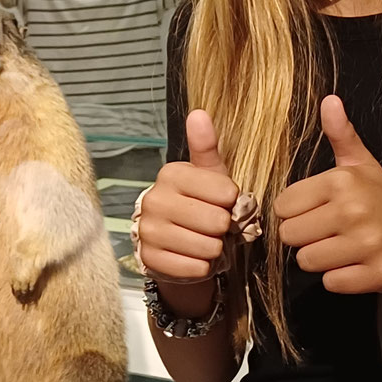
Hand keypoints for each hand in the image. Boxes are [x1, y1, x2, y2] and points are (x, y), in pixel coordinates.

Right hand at [133, 112, 249, 284]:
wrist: (175, 244)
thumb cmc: (199, 204)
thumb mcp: (209, 175)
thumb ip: (207, 146)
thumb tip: (199, 113)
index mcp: (171, 174)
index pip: (226, 192)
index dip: (232, 202)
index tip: (223, 202)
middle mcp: (155, 200)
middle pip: (217, 222)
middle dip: (224, 228)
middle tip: (214, 226)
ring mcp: (149, 231)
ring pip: (208, 247)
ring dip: (215, 249)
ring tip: (205, 241)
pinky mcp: (150, 259)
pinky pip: (195, 268)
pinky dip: (202, 267)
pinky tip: (195, 257)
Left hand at [275, 96, 381, 293]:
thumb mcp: (363, 165)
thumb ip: (341, 135)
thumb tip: (328, 100)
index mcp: (342, 182)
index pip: (283, 207)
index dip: (295, 213)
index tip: (317, 212)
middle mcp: (354, 210)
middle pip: (290, 236)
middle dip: (305, 239)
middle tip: (330, 233)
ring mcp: (367, 244)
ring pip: (306, 262)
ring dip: (320, 260)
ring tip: (343, 249)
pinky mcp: (377, 274)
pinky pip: (330, 283)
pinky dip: (340, 279)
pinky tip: (356, 265)